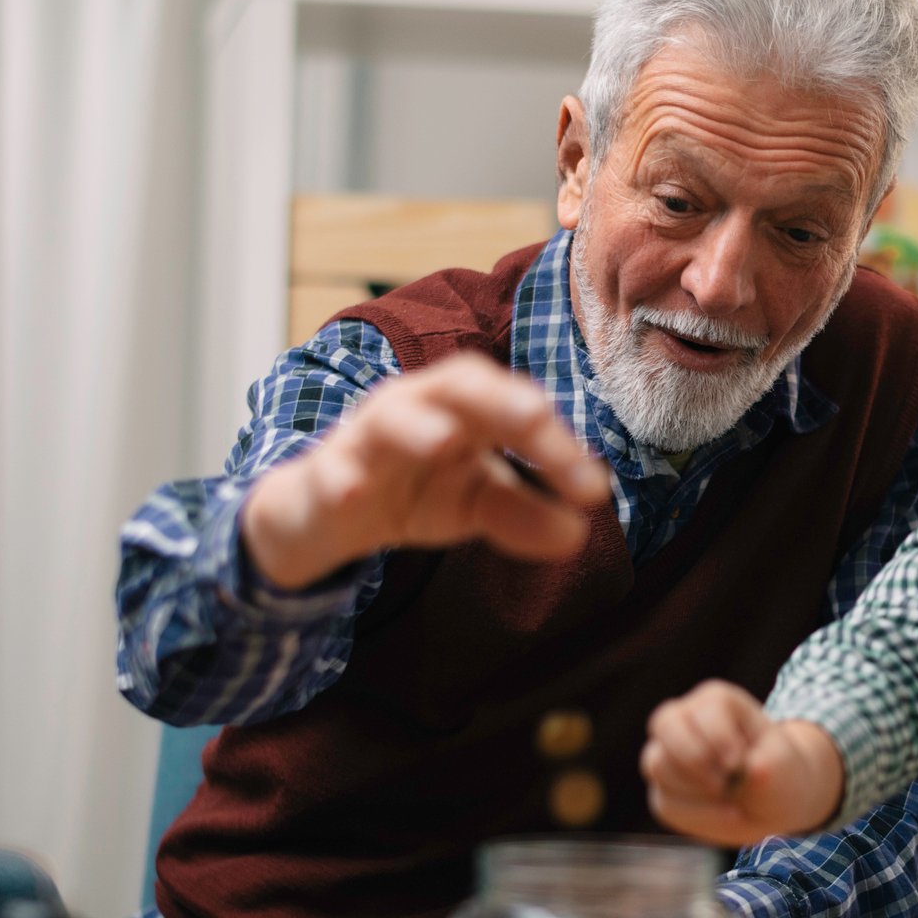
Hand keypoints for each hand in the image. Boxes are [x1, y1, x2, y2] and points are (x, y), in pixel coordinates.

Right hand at [240, 352, 609, 588]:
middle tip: (533, 418)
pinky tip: (354, 491)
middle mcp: (420, 408)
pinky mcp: (328, 472)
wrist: (330, 510)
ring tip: (444, 441)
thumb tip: (578, 532)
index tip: (590, 488)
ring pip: (391, 418)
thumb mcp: (476, 505)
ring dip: (418, 426)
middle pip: (459, 385)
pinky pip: (333, 471)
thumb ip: (525, 513)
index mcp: (465, 410)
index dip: (555, 443)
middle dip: (497, 398)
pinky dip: (343, 478)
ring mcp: (369, 437)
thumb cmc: (415, 488)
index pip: (516, 409)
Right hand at [640, 681, 844, 846]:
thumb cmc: (777, 770)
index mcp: (717, 701)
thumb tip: (755, 770)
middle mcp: (685, 720)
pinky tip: (726, 815)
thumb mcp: (783, 763)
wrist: (773, 802)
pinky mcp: (665, 790)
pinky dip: (698, 815)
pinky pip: (665, 802)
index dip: (719, 738)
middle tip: (724, 784)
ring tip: (732, 801)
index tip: (739, 763)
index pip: (703, 709)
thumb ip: (770, 764)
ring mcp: (669, 754)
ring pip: (658, 764)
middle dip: (695, 760)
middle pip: (665, 724)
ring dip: (697, 791)